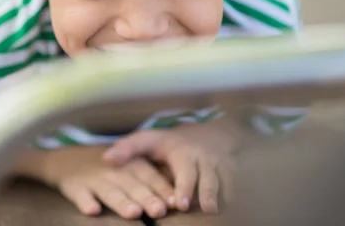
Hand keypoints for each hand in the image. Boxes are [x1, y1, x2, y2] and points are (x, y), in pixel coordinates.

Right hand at [17, 146, 174, 218]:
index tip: (174, 203)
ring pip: (110, 192)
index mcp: (132, 164)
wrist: (68, 159)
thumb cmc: (111, 168)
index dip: (162, 189)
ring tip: (133, 213)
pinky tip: (92, 210)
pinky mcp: (75, 186)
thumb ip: (151, 181)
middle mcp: (115, 170)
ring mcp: (94, 178)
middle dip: (146, 198)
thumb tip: (177, 199)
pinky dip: (86, 202)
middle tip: (159, 210)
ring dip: (121, 202)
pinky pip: (81, 195)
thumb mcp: (131, 167)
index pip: (151, 177)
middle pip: (133, 186)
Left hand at [102, 117, 243, 213]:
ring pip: (223, 179)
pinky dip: (237, 192)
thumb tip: (106, 160)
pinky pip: (238, 181)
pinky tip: (235, 207)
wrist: (208, 134)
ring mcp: (220, 163)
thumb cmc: (170, 143)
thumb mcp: (147, 140)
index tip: (177, 203)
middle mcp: (203, 157)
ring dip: (219, 195)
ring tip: (213, 211)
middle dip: (202, 192)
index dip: (182, 187)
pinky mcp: (233, 169)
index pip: (182, 170)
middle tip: (198, 208)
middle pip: (205, 176)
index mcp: (181, 152)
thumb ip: (127, 150)